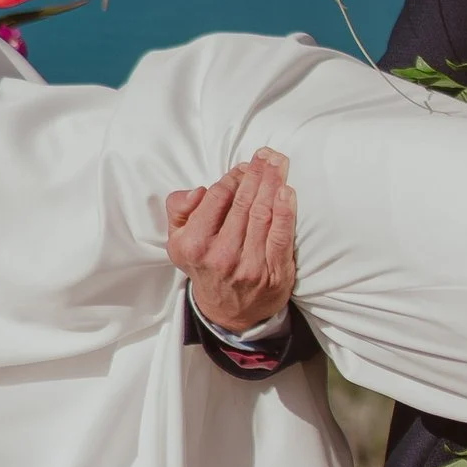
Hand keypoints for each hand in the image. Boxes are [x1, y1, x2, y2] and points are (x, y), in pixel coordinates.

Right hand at [165, 148, 297, 335]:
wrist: (229, 311)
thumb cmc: (204, 265)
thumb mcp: (178, 241)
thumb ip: (179, 211)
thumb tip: (198, 191)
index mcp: (195, 245)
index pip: (218, 197)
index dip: (232, 177)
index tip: (243, 166)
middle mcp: (222, 256)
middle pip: (244, 202)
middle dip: (257, 173)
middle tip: (267, 155)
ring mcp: (250, 266)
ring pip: (264, 214)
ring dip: (273, 183)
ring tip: (278, 162)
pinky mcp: (274, 273)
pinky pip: (282, 236)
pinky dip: (287, 211)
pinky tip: (287, 190)